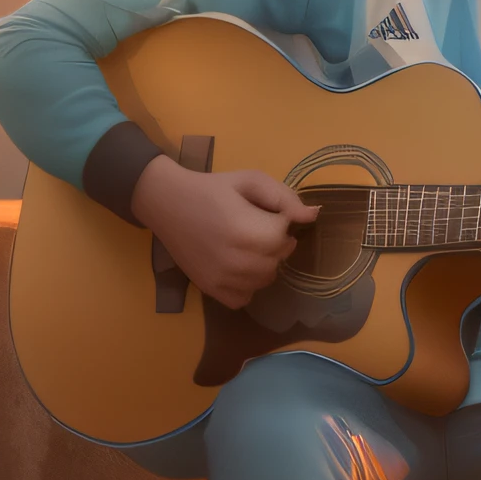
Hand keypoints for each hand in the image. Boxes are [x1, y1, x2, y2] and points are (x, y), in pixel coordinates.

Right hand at [130, 155, 318, 309]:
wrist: (167, 203)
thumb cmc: (212, 188)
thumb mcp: (250, 181)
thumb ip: (284, 198)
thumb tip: (313, 216)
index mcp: (248, 231)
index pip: (285, 234)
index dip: (280, 220)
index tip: (264, 212)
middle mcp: (237, 261)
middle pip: (278, 258)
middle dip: (274, 241)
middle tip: (254, 226)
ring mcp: (223, 280)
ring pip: (266, 279)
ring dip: (264, 263)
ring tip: (246, 244)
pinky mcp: (210, 290)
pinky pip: (244, 298)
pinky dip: (246, 285)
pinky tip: (237, 266)